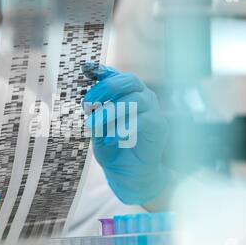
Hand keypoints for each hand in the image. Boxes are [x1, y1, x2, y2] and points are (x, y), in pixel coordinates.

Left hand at [82, 64, 171, 204]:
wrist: (128, 174)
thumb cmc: (113, 149)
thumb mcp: (98, 129)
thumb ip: (96, 112)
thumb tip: (89, 98)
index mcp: (127, 95)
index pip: (117, 76)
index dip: (103, 70)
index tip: (86, 69)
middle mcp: (142, 98)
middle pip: (129, 80)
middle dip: (105, 89)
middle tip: (87, 104)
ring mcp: (153, 110)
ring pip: (134, 100)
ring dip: (109, 112)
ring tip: (93, 126)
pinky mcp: (159, 126)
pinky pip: (143, 120)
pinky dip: (122, 128)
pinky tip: (109, 139)